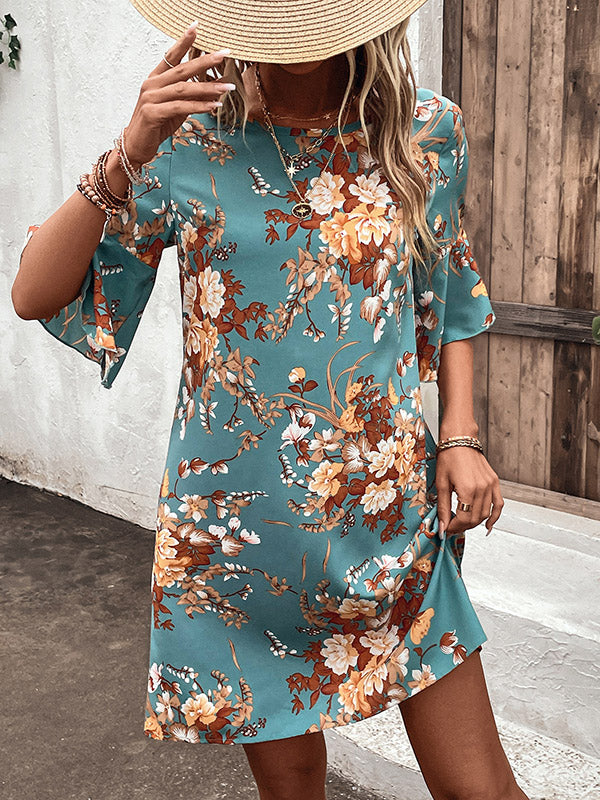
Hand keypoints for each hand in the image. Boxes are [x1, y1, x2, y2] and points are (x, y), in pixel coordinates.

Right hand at [123, 23, 234, 166]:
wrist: (136, 146)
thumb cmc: (155, 126)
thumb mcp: (175, 108)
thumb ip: (188, 96)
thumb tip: (210, 88)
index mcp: (155, 79)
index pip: (171, 56)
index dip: (183, 41)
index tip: (196, 27)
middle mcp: (152, 85)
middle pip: (182, 69)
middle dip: (205, 61)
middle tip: (224, 54)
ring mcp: (151, 98)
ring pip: (184, 89)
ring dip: (208, 88)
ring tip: (227, 87)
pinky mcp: (153, 113)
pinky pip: (180, 107)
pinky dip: (199, 106)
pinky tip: (213, 105)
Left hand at [435, 445, 503, 536]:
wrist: (459, 439)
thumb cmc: (448, 457)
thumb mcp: (441, 483)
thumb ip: (443, 507)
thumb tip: (441, 526)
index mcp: (468, 489)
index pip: (463, 518)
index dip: (453, 527)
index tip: (445, 529)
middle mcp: (482, 488)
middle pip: (475, 518)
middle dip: (462, 526)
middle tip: (451, 527)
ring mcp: (491, 485)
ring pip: (485, 514)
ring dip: (474, 522)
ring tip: (462, 523)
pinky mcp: (494, 482)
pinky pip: (498, 504)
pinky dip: (494, 516)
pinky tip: (488, 525)